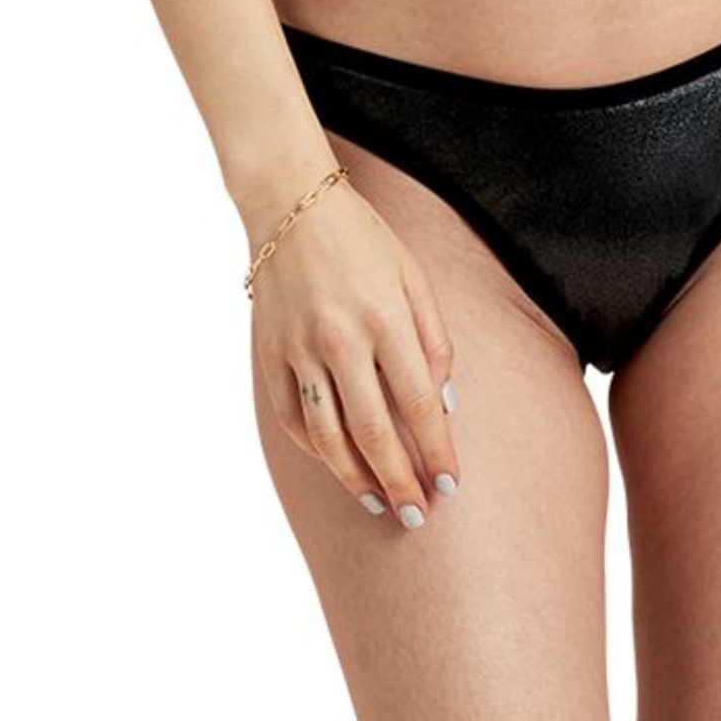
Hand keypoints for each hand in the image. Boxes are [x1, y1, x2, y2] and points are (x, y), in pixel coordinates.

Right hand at [245, 174, 462, 531]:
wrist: (291, 205)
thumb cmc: (364, 239)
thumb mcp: (414, 276)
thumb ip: (434, 339)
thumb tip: (446, 404)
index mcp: (385, 318)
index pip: (419, 404)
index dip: (436, 451)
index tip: (450, 485)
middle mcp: (341, 339)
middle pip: (375, 432)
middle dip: (401, 481)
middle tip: (417, 515)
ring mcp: (300, 350)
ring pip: (329, 436)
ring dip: (357, 478)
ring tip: (380, 503)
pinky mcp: (270, 355)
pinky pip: (294, 417)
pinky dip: (316, 449)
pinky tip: (338, 466)